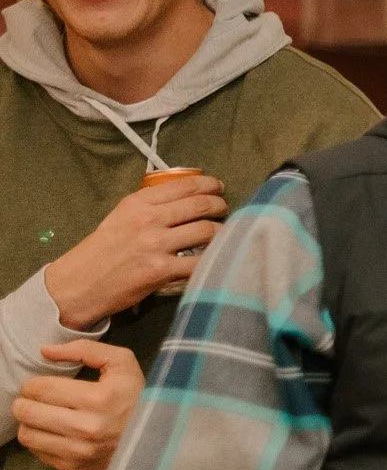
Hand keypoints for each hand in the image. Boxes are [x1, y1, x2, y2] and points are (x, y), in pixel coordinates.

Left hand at [13, 341, 144, 469]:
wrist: (158, 438)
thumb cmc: (137, 396)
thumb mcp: (122, 363)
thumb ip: (84, 349)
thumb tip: (44, 351)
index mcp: (98, 398)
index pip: (40, 388)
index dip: (35, 384)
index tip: (43, 385)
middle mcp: (86, 428)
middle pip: (27, 412)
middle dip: (26, 401)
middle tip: (37, 399)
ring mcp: (79, 452)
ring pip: (27, 434)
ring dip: (30, 422)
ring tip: (43, 415)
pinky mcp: (73, 468)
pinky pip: (37, 452)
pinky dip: (40, 440)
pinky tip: (54, 432)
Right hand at [42, 178, 226, 327]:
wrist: (78, 284)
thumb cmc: (101, 250)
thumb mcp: (121, 217)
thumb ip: (150, 206)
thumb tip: (186, 197)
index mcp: (138, 202)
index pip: (185, 185)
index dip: (210, 185)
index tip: (219, 188)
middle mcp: (148, 219)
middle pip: (201, 205)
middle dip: (220, 206)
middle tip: (224, 210)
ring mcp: (155, 244)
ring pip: (206, 231)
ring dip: (221, 232)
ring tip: (223, 234)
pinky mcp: (160, 270)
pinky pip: (199, 262)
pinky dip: (213, 259)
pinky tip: (216, 258)